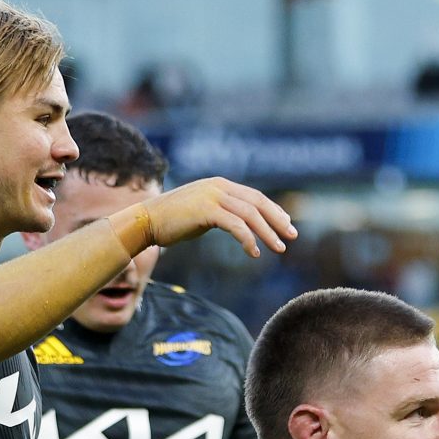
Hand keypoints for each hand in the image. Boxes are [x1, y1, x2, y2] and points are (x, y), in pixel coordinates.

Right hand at [143, 178, 295, 257]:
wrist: (146, 220)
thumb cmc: (173, 221)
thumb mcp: (202, 212)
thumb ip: (222, 213)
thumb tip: (240, 226)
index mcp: (220, 185)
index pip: (255, 196)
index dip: (274, 211)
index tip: (287, 225)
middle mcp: (219, 187)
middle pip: (257, 203)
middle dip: (277, 220)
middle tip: (292, 237)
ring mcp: (212, 196)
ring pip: (250, 214)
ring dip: (267, 233)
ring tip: (279, 249)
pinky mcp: (206, 210)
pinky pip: (235, 225)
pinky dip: (247, 239)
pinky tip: (253, 253)